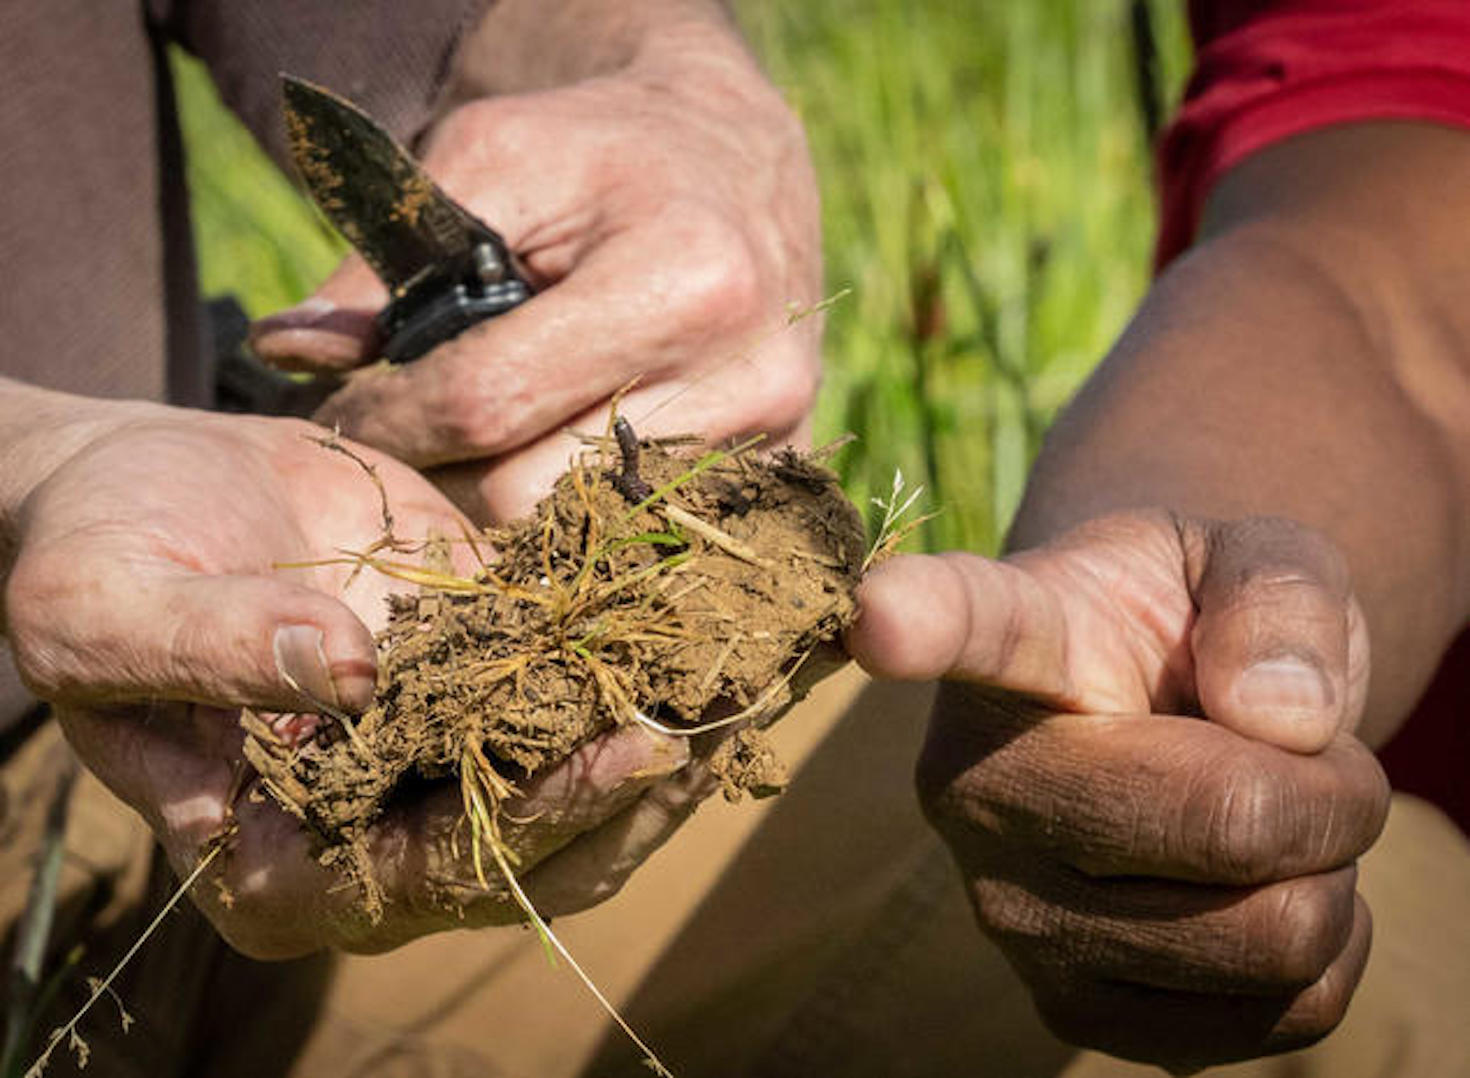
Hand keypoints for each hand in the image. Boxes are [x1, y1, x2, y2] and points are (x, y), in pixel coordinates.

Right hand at [3, 406, 704, 956]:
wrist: (145, 481)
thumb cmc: (94, 553)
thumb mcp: (100, 605)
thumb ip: (206, 651)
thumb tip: (342, 672)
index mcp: (277, 858)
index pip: (424, 877)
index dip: (533, 826)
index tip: (631, 756)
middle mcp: (377, 826)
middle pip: (534, 845)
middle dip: (638, 790)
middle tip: (733, 716)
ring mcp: (442, 748)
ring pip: (575, 774)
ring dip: (667, 733)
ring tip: (762, 671)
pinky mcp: (485, 668)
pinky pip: (575, 679)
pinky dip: (647, 655)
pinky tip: (725, 615)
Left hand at [252, 49, 821, 521]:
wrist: (737, 162)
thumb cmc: (605, 152)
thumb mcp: (491, 158)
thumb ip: (385, 260)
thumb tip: (288, 354)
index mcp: (682, 279)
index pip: (491, 404)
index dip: (391, 422)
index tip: (342, 417)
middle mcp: (749, 375)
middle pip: (537, 495)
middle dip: (444, 479)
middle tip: (406, 444)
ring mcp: (774, 437)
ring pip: (587, 536)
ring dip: (507, 506)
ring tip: (475, 451)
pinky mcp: (779, 470)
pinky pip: (645, 532)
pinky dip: (581, 513)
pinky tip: (550, 460)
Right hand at [847, 512, 1390, 1070]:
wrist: (1153, 725)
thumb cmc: (1190, 622)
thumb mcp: (1244, 552)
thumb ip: (1279, 592)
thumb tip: (1282, 720)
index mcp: (1013, 635)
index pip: (964, 624)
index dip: (921, 620)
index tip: (876, 616)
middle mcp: (976, 784)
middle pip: (1228, 823)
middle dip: (1337, 790)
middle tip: (1310, 752)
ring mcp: (1009, 912)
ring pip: (1271, 939)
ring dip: (1333, 874)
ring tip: (1267, 816)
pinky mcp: (1069, 1009)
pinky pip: (1279, 1017)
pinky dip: (1330, 958)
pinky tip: (1260, 892)